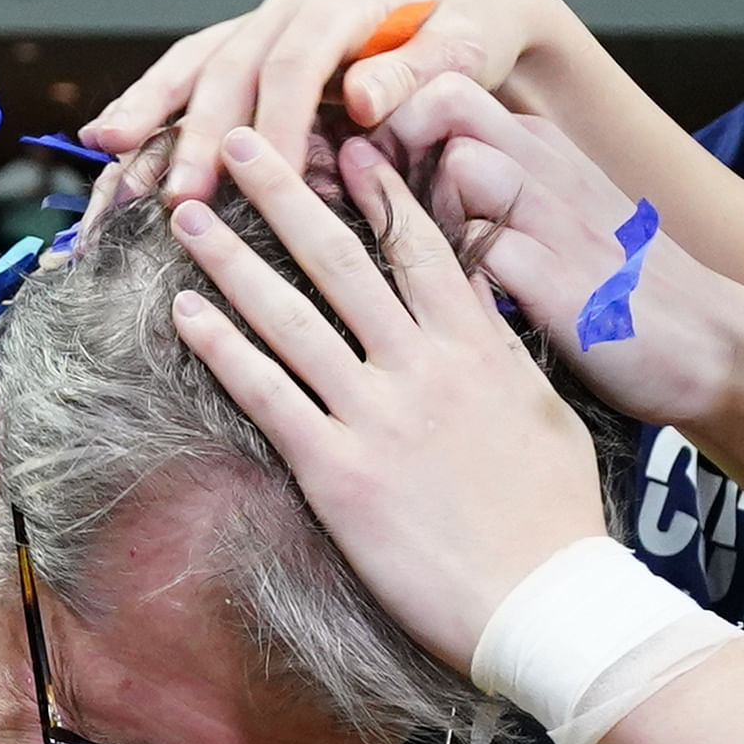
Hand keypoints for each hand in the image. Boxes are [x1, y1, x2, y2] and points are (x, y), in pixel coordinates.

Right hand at [89, 0, 583, 203]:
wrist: (463, 8)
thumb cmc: (468, 36)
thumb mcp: (463, 51)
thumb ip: (415, 73)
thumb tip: (361, 98)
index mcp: (343, 2)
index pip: (297, 65)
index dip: (276, 124)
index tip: (264, 180)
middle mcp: (291, 7)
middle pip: (232, 67)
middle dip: (201, 134)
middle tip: (180, 198)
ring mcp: (264, 25)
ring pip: (195, 64)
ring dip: (152, 110)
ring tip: (108, 150)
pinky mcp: (250, 50)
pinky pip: (191, 75)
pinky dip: (152, 105)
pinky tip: (112, 139)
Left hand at [165, 129, 612, 668]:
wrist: (546, 602)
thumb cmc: (556, 519)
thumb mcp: (543, 413)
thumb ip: (499, 352)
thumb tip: (474, 306)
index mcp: (476, 348)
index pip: (419, 246)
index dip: (377, 189)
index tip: (345, 143)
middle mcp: (422, 367)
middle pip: (340, 260)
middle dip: (285, 193)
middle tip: (240, 142)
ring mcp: (376, 417)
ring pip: (291, 317)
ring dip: (232, 259)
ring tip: (190, 214)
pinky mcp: (339, 474)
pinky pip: (268, 396)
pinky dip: (223, 350)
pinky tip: (187, 314)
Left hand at [371, 75, 743, 438]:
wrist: (714, 345)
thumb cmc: (625, 288)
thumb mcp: (563, 217)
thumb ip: (499, 190)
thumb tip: (410, 184)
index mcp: (544, 151)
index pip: (446, 90)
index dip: (393, 125)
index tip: (369, 177)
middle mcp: (549, 171)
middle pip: (444, 105)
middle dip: (395, 148)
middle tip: (379, 208)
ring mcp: (559, 224)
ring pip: (461, 167)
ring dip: (425, 211)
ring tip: (421, 262)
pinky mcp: (564, 287)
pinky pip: (483, 254)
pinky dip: (452, 276)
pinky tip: (445, 311)